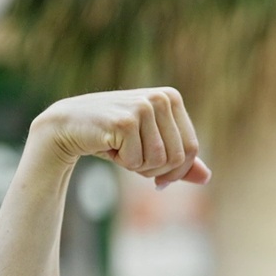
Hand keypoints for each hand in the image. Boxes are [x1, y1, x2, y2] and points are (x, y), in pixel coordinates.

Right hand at [29, 87, 210, 188]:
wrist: (68, 125)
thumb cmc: (113, 137)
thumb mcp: (150, 147)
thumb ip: (179, 162)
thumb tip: (207, 178)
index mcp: (172, 98)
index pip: (191, 149)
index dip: (176, 171)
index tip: (157, 177)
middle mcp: (161, 97)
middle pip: (178, 158)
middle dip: (156, 170)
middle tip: (133, 159)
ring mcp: (144, 107)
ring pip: (159, 161)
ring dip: (137, 165)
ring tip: (121, 148)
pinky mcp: (126, 120)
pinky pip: (137, 161)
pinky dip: (123, 162)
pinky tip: (109, 145)